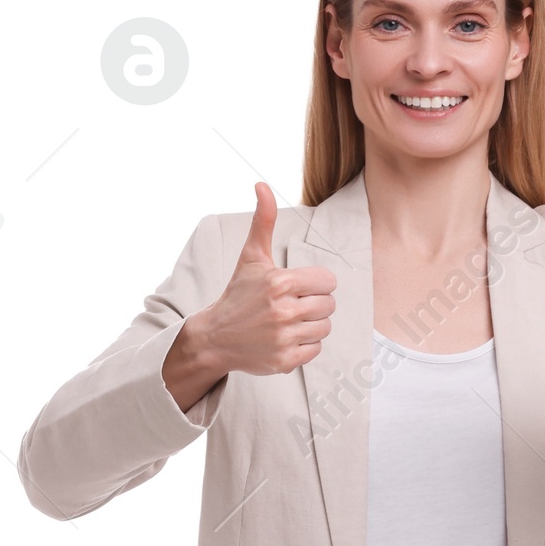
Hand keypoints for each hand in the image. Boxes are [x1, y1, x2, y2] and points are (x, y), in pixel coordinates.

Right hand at [164, 183, 335, 409]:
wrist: (216, 337)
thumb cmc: (238, 294)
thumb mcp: (251, 256)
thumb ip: (263, 221)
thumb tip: (262, 185)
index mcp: (280, 282)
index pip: (328, 282)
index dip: (316, 284)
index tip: (298, 287)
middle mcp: (283, 311)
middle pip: (328, 305)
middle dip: (314, 304)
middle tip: (292, 306)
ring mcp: (284, 338)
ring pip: (324, 328)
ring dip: (311, 325)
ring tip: (289, 322)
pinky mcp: (285, 360)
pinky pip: (315, 350)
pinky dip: (304, 345)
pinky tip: (285, 338)